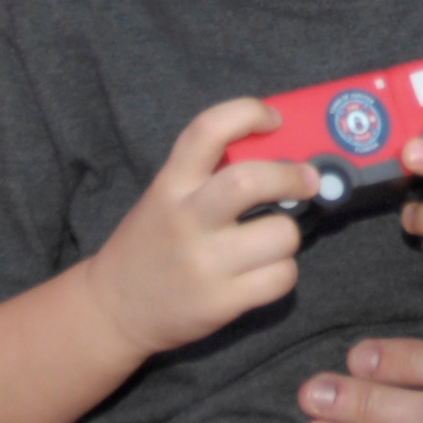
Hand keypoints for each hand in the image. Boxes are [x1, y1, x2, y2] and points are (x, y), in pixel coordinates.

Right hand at [76, 96, 309, 362]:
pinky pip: (282, 277)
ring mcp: (204, 262)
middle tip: (308, 180)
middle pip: (250, 181)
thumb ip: (207, 177)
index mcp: (170, 185)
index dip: (248, 113)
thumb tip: (276, 153)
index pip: (208, 130)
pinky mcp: (222, 301)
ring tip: (270, 241)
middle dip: (293, 176)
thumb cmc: (150, 245)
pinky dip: (282, 272)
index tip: (274, 120)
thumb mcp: (164, 199)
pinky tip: (263, 272)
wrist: (114, 308)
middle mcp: (186, 219)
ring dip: (288, 235)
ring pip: (282, 234)